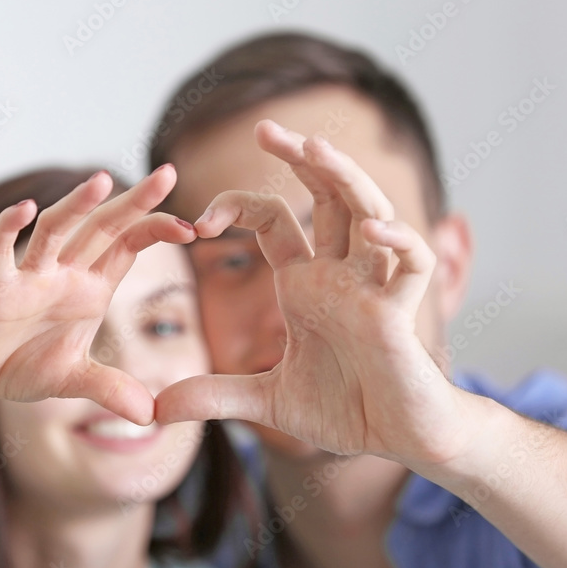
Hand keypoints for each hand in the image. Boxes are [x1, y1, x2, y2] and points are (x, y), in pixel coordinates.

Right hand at [0, 166, 194, 424]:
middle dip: (133, 201)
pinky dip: (8, 230)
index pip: (128, 245)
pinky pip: (0, 253)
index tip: (192, 226)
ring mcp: (30, 277)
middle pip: (102, 227)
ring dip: (76, 206)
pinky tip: (23, 210)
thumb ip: (111, 390)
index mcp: (90, 287)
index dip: (156, 230)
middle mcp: (64, 273)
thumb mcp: (75, 381)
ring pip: (55, 230)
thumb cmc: (22, 365)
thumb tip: (150, 416)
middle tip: (167, 172)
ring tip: (103, 181)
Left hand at [155, 122, 473, 466]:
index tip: (197, 224)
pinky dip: (398, 242)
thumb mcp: (266, 401)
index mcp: (306, 285)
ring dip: (346, 179)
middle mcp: (340, 274)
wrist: (397, 439)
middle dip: (300, 159)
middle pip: (326, 197)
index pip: (273, 220)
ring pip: (369, 212)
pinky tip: (373, 229)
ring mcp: (374, 288)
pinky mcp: (403, 314)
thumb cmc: (344, 410)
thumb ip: (215, 395)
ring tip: (316, 149)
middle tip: (264, 129)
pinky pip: (410, 264)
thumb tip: (156, 409)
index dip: (236, 207)